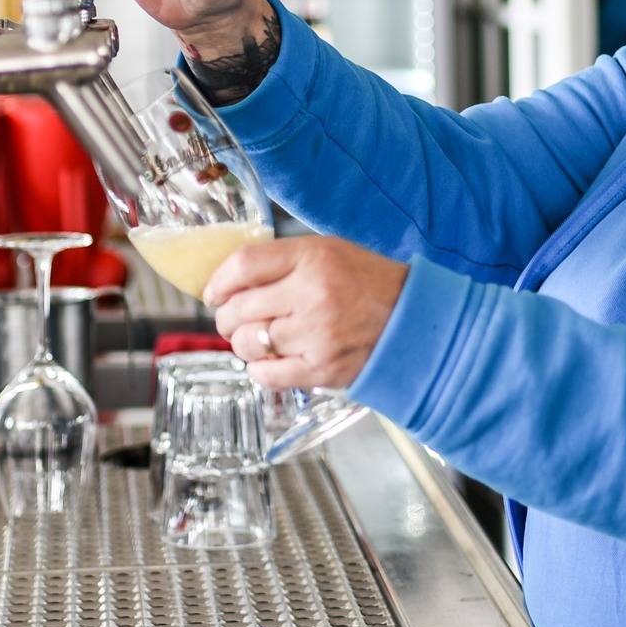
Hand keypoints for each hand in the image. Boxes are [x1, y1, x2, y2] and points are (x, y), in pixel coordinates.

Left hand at [202, 236, 407, 390]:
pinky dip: (258, 369)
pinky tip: (269, 360)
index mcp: (312, 259)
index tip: (213, 292)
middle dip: (225, 317)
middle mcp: (311, 296)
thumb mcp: (327, 251)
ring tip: (255, 338)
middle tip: (231, 319)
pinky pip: (267, 375)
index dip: (218, 281)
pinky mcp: (321, 370)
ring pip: (248, 343)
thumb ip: (281, 260)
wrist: (412, 319)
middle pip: (238, 308)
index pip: (243, 266)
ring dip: (242, 343)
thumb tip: (230, 278)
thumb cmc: (367, 282)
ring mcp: (315, 336)